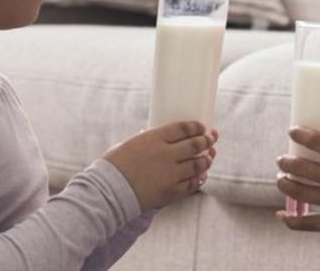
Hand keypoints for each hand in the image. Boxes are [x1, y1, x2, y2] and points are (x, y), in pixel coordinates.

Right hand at [103, 121, 217, 210]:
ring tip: (210, 156)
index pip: (184, 128)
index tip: (202, 127)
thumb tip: (161, 136)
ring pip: (198, 164)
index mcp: (154, 138)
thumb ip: (149, 139)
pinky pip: (192, 184)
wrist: (107, 192)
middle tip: (212, 138)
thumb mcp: (131, 144)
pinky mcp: (171, 192)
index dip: (197, 126)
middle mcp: (166, 154)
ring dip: (207, 159)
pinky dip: (198, 178)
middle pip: (195, 144)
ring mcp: (170, 174)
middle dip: (207, 140)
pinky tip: (201, 174)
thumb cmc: (114, 165)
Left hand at [276, 126, 319, 243]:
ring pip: (299, 192)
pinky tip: (282, 215)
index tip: (292, 131)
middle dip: (286, 161)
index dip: (300, 135)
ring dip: (284, 184)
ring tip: (282, 179)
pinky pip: (308, 224)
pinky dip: (291, 221)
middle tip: (282, 159)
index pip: (318, 142)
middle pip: (302, 167)